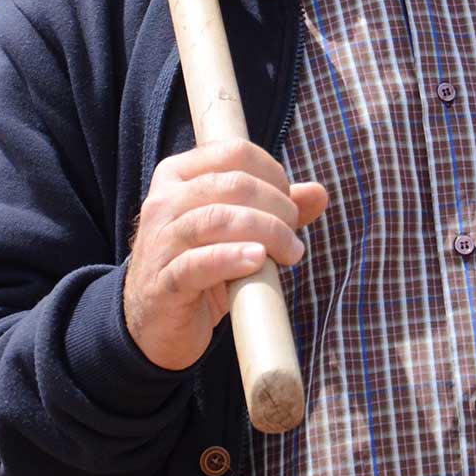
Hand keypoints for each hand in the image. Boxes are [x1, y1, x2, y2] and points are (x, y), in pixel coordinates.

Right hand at [122, 139, 328, 371]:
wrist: (156, 324)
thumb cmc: (201, 267)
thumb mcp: (236, 231)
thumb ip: (275, 208)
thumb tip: (319, 192)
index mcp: (178, 175)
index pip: (233, 151)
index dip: (273, 173)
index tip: (290, 203)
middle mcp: (164, 200)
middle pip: (233, 184)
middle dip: (277, 207)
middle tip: (293, 237)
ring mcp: (160, 241)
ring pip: (218, 219)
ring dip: (266, 232)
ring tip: (289, 253)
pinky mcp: (164, 282)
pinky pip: (200, 263)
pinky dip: (233, 258)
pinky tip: (257, 261)